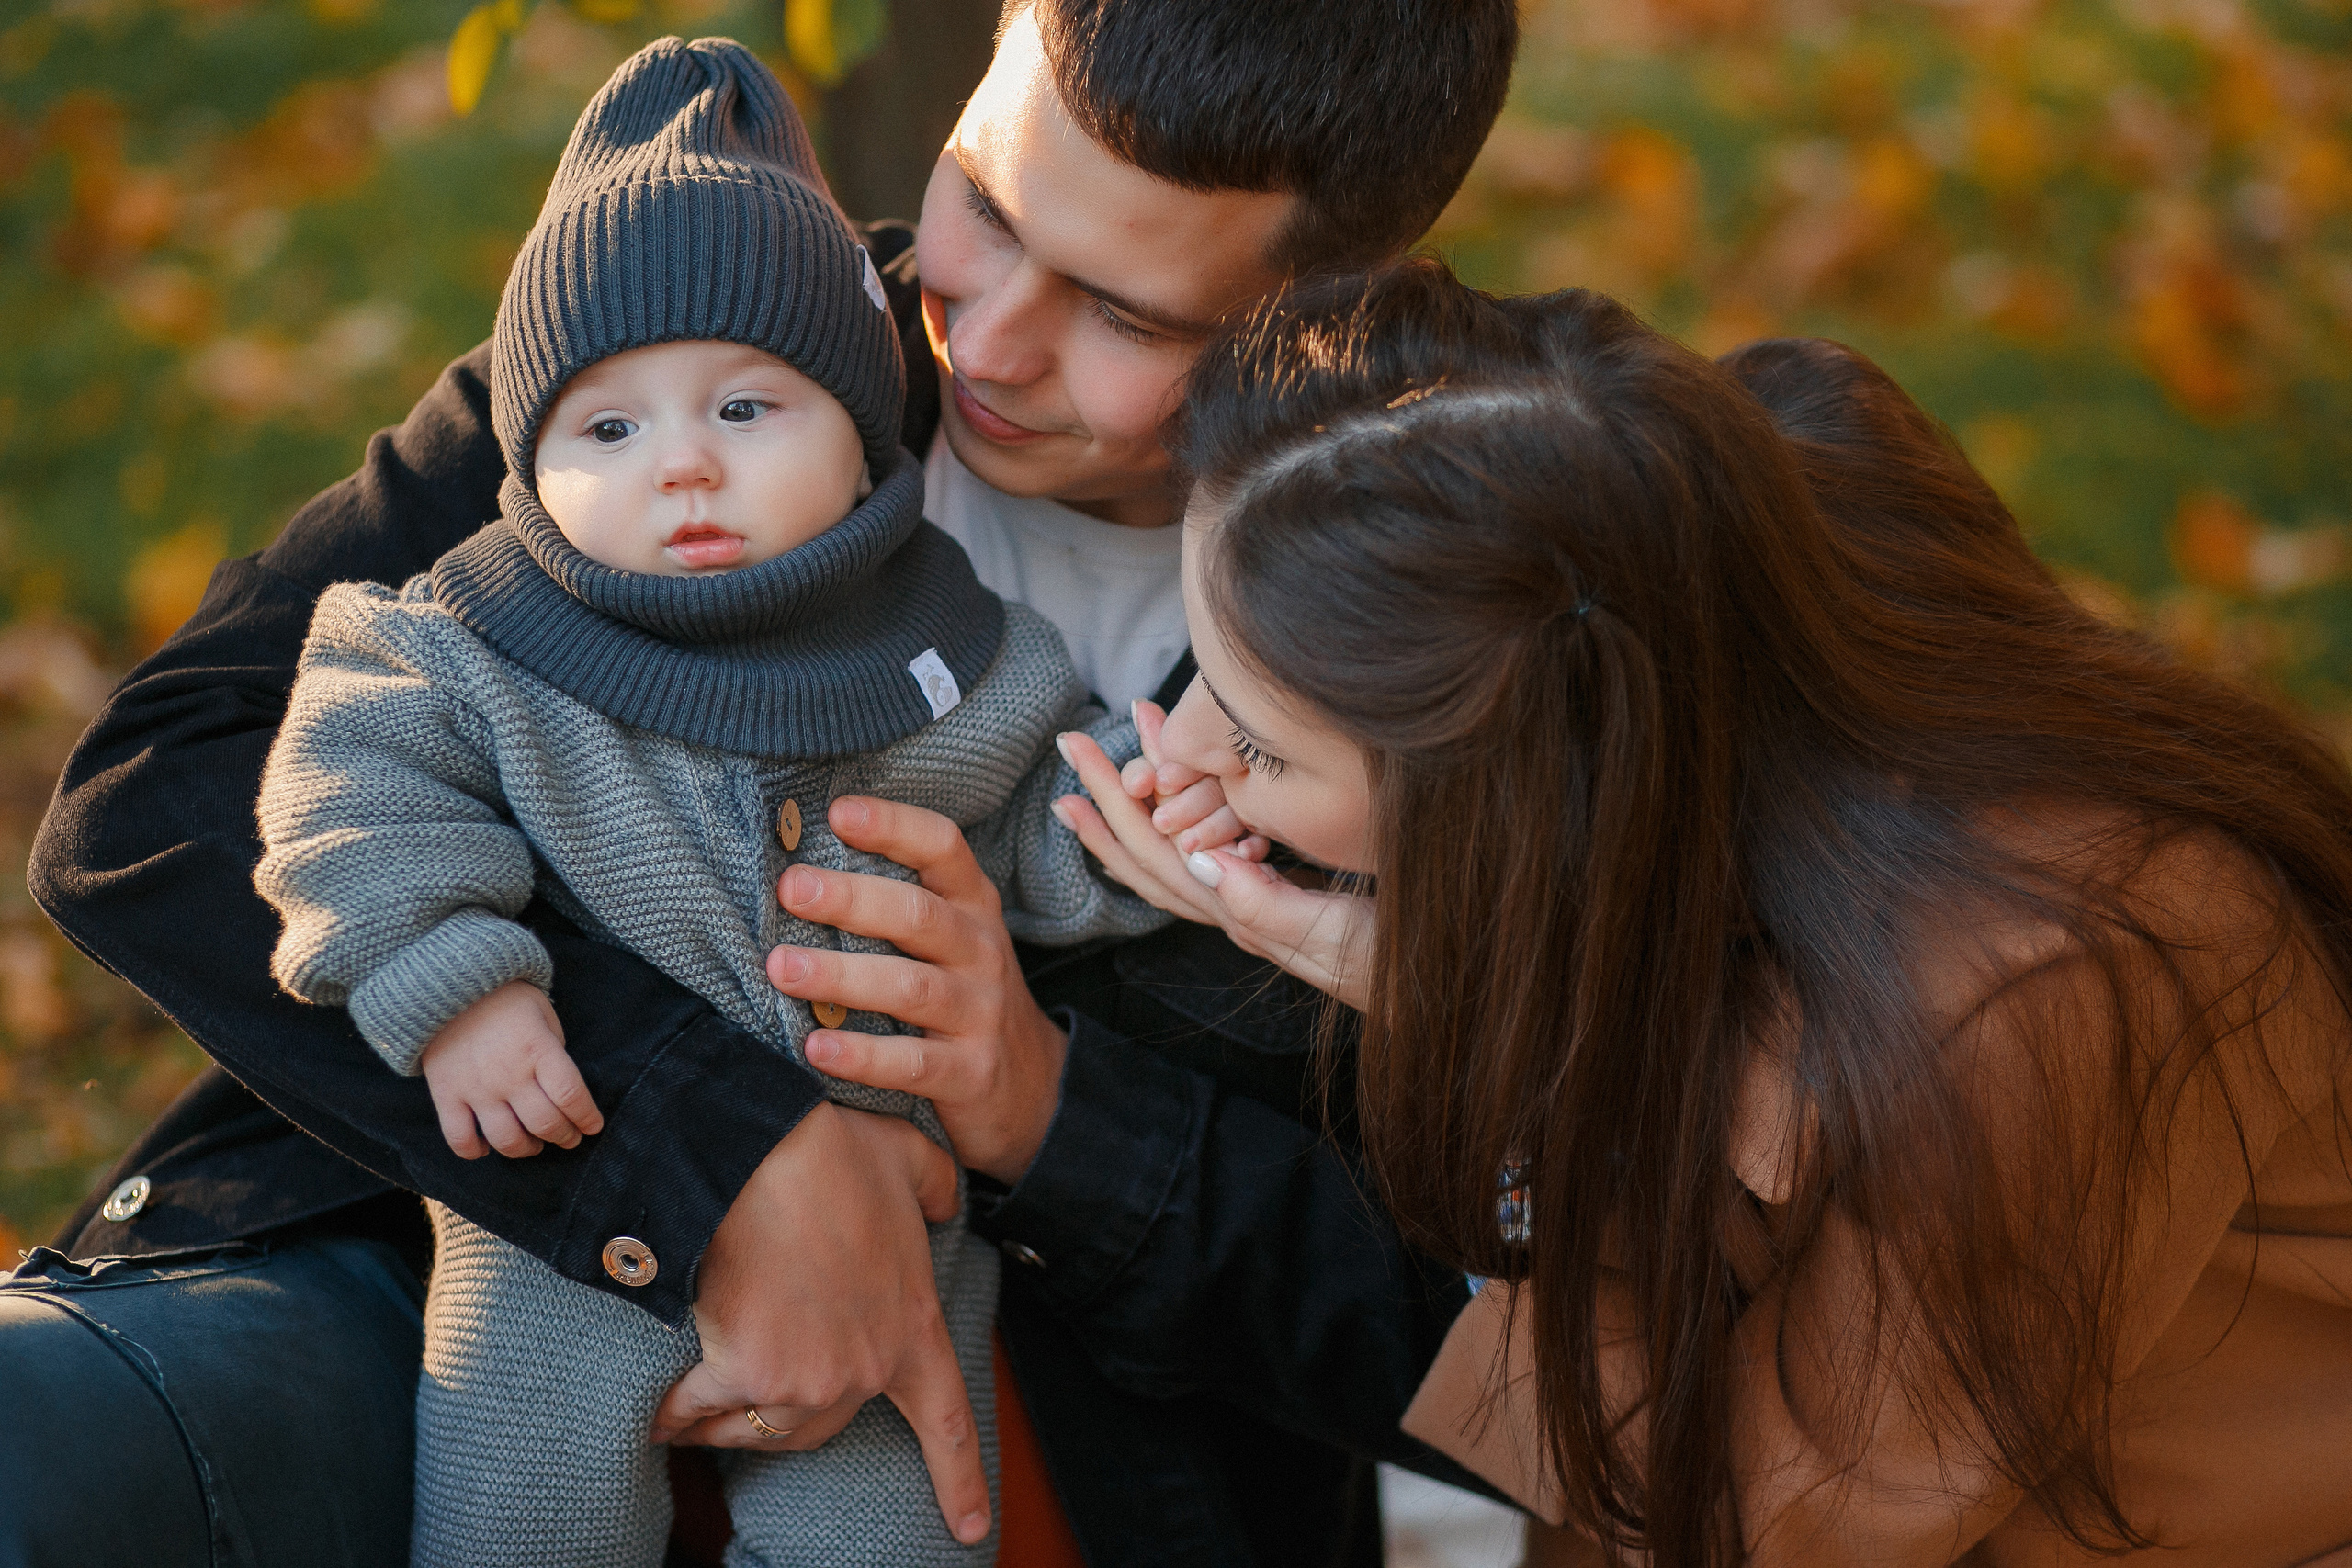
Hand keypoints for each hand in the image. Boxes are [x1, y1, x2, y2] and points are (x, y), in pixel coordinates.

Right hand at [417, 981, 601, 1158]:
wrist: (446, 984)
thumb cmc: (504, 998)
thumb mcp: (542, 1013)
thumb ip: (553, 1050)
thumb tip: (559, 1088)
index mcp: (538, 1049)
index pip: (571, 1096)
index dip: (587, 1118)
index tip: (593, 1126)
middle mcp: (509, 1074)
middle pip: (544, 1123)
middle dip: (565, 1137)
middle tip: (569, 1137)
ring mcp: (476, 1088)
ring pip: (507, 1139)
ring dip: (527, 1149)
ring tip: (535, 1144)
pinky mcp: (446, 1095)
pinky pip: (459, 1139)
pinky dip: (474, 1152)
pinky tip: (485, 1148)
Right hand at [650, 1103, 992, 1546]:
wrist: (758, 1152)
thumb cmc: (830, 1151)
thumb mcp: (909, 1159)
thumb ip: (936, 1187)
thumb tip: (946, 1200)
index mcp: (913, 1329)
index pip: (948, 1423)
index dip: (960, 1481)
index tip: (970, 1531)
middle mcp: (865, 1370)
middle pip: (824, 1425)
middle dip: (788, 1408)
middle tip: (756, 1389)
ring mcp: (808, 1381)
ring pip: (760, 1426)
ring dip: (726, 1424)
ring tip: (696, 1411)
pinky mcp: (748, 1376)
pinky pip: (699, 1412)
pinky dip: (673, 1414)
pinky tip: (655, 1414)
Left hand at [766, 796, 1068, 1184]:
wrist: (1032, 1083)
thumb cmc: (963, 993)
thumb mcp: (950, 937)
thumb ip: (894, 902)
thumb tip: (796, 866)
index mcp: (972, 905)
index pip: (942, 848)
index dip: (893, 826)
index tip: (837, 813)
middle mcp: (981, 950)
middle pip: (918, 915)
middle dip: (851, 898)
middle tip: (791, 888)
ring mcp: (980, 1012)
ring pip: (911, 987)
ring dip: (841, 975)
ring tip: (782, 967)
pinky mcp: (971, 1072)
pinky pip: (912, 1062)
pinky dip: (862, 1055)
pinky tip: (815, 1047)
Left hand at [1053, 729, 1375, 1010]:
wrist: (1443, 993)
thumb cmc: (1395, 966)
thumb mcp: (1332, 935)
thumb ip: (1266, 903)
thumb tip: (1201, 860)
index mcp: (1241, 914)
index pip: (1159, 853)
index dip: (1120, 801)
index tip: (1088, 752)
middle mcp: (1238, 914)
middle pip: (1151, 853)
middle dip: (1107, 796)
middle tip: (1070, 744)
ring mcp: (1258, 912)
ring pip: (1174, 858)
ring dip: (1132, 811)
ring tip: (1098, 773)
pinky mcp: (1284, 904)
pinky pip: (1209, 861)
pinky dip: (1180, 829)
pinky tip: (1174, 811)